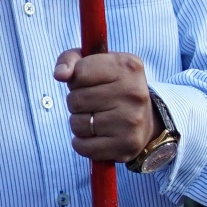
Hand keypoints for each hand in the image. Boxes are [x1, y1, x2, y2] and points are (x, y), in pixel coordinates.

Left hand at [54, 48, 158, 162]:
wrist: (146, 119)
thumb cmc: (112, 87)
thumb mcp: (96, 64)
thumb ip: (72, 60)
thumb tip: (60, 74)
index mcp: (128, 66)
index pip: (79, 72)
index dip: (76, 80)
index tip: (88, 82)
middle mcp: (134, 91)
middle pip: (76, 99)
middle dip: (76, 103)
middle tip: (93, 103)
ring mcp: (132, 119)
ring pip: (77, 124)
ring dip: (79, 123)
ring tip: (96, 119)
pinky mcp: (127, 144)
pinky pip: (83, 146)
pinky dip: (81, 143)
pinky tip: (95, 136)